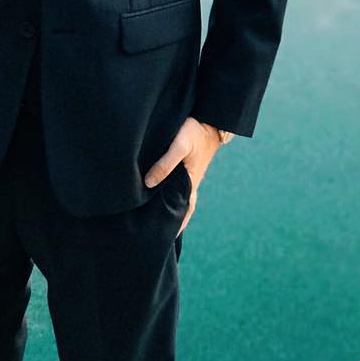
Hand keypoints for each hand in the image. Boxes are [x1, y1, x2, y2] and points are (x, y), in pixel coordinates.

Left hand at [143, 117, 221, 235]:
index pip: (182, 213)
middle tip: (154, 236)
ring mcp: (189, 176)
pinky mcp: (186, 167)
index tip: (161, 241)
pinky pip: (177, 187)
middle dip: (169, 222)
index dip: (173, 227)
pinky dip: (170, 195)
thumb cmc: (195, 131)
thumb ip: (165, 164)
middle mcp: (190, 184)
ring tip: (154, 221)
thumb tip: (149, 183)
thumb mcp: (180, 145)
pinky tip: (160, 195)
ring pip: (177, 198)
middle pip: (180, 209)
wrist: (210, 118)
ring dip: (169, 209)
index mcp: (190, 184)